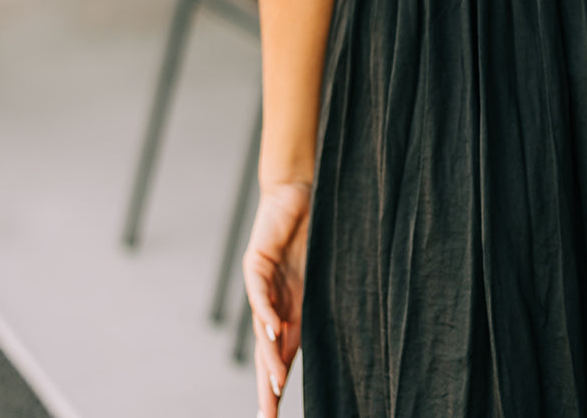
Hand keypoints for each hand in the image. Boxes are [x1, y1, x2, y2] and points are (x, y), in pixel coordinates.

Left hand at [243, 180, 311, 413]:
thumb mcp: (318, 274)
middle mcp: (271, 302)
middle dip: (267, 385)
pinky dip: (268, 312)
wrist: (294, 192)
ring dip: (270, 357)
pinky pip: (261, 293)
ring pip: (263, 329)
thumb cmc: (310, 230)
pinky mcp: (257, 262)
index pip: (280, 354)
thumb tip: (330, 331)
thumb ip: (317, 302)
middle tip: (267, 416)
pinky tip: (274, 331)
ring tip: (275, 384)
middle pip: (266, 352)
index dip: (277, 382)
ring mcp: (262, 284)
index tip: (274, 413)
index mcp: (288, 309)